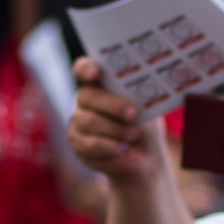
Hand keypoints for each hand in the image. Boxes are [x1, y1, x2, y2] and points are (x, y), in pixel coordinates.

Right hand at [67, 56, 166, 181]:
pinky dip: (111, 147)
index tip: (95, 71)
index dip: (85, 68)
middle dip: (113, 105)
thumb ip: (137, 97)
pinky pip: (90, 144)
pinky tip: (122, 148)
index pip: (83, 69)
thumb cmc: (144, 125)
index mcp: (99, 84)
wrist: (145, 156)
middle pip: (88, 96)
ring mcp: (77, 121)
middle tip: (134, 114)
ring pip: (89, 121)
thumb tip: (140, 92)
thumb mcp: (146, 108)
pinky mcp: (77, 143)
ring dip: (117, 130)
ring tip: (134, 134)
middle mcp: (84, 100)